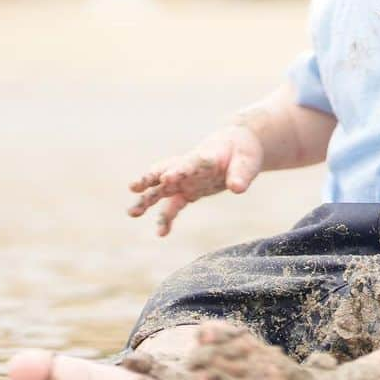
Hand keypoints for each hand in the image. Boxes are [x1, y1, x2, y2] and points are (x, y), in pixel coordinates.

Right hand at [128, 125, 264, 235]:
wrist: (236, 146)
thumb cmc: (242, 151)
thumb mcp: (248, 161)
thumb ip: (241, 174)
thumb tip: (236, 188)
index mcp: (204, 157)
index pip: (189, 163)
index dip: (179, 170)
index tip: (166, 178)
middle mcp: (189, 168)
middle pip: (164, 171)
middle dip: (149, 179)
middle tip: (134, 187)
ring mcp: (185, 180)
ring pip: (161, 190)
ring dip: (146, 201)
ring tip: (131, 213)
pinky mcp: (187, 191)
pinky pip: (173, 206)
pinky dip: (166, 218)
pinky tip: (161, 234)